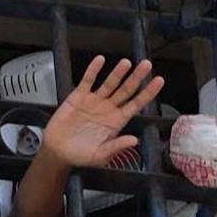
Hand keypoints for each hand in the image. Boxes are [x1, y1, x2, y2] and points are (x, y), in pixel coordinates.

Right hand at [42, 55, 163, 168]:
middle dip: (137, 77)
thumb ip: (116, 147)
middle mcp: (108, 109)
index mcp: (116, 121)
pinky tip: (100, 61)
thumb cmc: (79, 155)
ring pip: (110, 83)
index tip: (158, 81)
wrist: (58, 151)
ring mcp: (94, 101)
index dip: (148, 93)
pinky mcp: (78, 97)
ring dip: (118, 72)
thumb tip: (134, 141)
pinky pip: (88, 81)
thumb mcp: (100, 156)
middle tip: (146, 65)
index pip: (136, 104)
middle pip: (126, 90)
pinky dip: (93, 70)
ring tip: (126, 63)